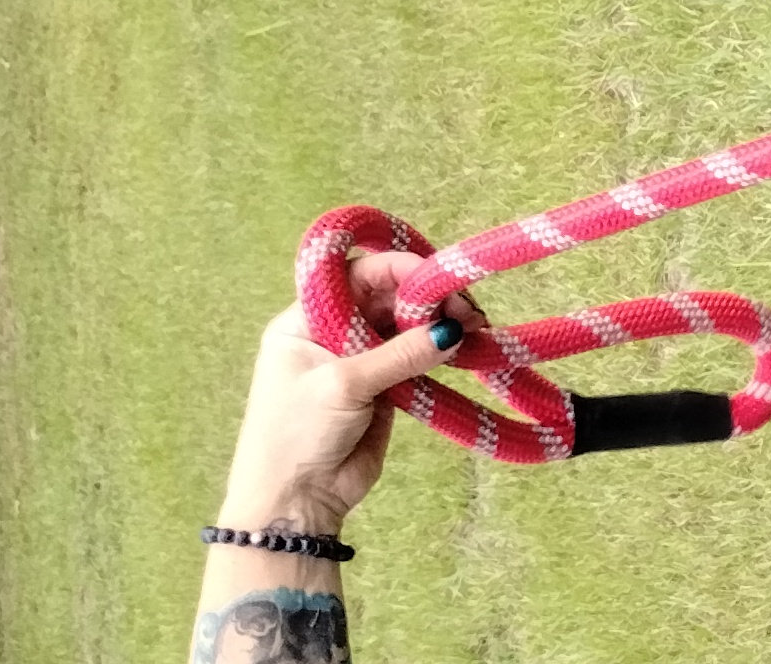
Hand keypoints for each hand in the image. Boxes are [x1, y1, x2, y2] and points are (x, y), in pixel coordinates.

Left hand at [212, 252, 477, 535]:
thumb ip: (398, 354)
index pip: (356, 275)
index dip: (397, 270)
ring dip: (441, 326)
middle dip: (428, 299)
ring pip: (408, 329)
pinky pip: (418, 361)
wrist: (294, 501)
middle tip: (468, 312)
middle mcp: (333, 333)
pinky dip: (442, 354)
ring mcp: (361, 361)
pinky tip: (467, 350)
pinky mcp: (385, 389)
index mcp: (305, 321)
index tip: (437, 279)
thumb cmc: (297, 434)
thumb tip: (452, 329)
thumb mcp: (343, 385)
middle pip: (388, 298)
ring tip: (477, 330)